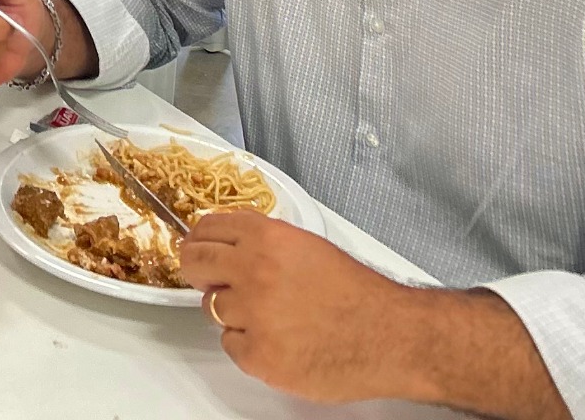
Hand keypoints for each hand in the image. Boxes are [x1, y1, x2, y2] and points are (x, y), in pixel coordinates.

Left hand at [181, 215, 421, 402]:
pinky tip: (280, 341)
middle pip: (195, 263)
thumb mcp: (308, 247)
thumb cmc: (358, 294)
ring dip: (235, 313)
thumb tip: (228, 245)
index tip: (197, 246)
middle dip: (197, 271)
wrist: (390, 336)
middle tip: (207, 279)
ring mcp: (254, 315)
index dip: (199, 239)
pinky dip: (248, 346)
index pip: (208, 228)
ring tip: (273, 317)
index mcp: (267, 238)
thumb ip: (264, 242)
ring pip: (214, 308)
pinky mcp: (258, 355)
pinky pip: (231, 345)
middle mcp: (254, 271)